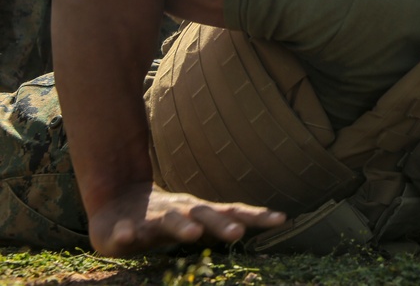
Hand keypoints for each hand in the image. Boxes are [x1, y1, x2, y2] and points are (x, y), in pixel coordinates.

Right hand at [87, 182, 285, 256]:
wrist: (115, 205)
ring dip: (180, 226)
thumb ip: (227, 221)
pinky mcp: (119, 229)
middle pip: (204, 214)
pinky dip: (125, 234)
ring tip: (193, 234)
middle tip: (238, 233)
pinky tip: (126, 236)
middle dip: (221, 223)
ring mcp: (150, 219)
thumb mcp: (198, 221)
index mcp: (199, 212)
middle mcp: (179, 211)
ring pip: (167, 221)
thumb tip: (277, 219)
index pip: (233, 211)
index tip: (281, 219)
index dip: (256, 216)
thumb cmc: (166, 217)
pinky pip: (122, 232)